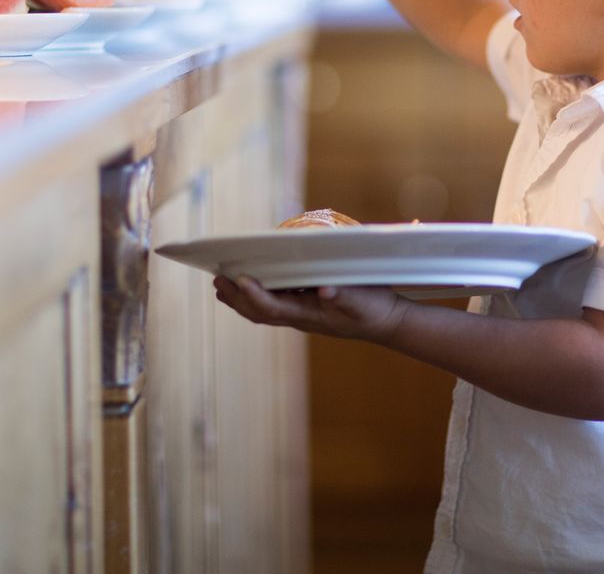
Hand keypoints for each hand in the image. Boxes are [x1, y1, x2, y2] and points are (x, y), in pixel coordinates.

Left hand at [213, 275, 409, 343]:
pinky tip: (249, 286)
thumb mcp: (363, 301)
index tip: (239, 279)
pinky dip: (256, 297)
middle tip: (217, 280)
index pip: (274, 308)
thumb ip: (344, 296)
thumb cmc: (375, 310)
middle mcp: (301, 318)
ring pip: (263, 311)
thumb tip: (325, 290)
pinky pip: (273, 305)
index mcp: (310, 315)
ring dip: (241, 299)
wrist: (387, 322)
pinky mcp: (306, 309)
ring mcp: (302, 315)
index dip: (254, 295)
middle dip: (237, 298)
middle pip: (260, 313)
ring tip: (222, 285)